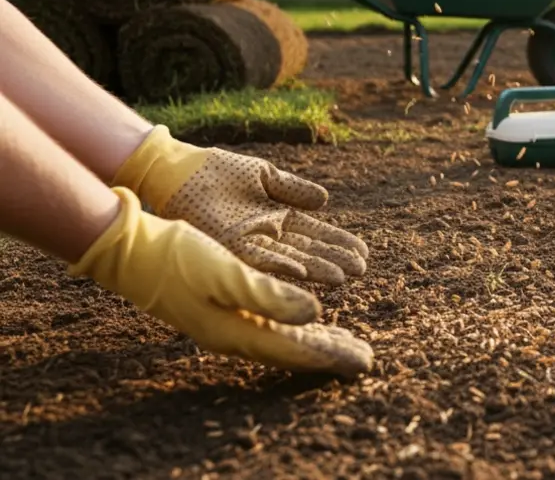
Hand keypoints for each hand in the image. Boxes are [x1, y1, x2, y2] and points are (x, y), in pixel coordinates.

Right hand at [70, 187, 372, 375]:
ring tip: (346, 341)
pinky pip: (272, 321)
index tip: (364, 360)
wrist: (133, 251)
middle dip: (330, 352)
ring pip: (284, 335)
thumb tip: (315, 312)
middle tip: (364, 358)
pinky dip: (296, 323)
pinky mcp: (225, 306)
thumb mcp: (226, 273)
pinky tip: (308, 320)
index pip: (295, 350)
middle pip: (293, 348)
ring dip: (317, 337)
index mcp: (238, 331)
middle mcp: (235, 332)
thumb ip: (269, 294)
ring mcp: (228, 320)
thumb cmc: (178, 259)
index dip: (331, 355)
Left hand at [113, 125, 367, 285]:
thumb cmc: (217, 170)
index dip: (338, 243)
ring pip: (289, 259)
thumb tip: (325, 202)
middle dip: (334, 260)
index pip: (315, 234)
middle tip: (361, 270)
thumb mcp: (264, 176)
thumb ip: (293, 189)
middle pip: (307, 251)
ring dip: (315, 269)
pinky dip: (280, 266)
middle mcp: (266, 236)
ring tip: (343, 277)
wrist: (179, 169)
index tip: (363, 253)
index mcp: (276, 219)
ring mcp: (248, 243)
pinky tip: (301, 272)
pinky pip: (258, 259)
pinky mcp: (228, 245)